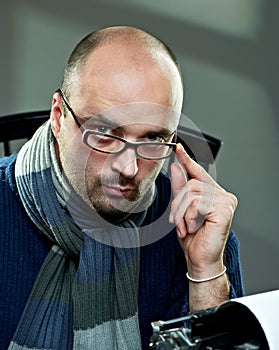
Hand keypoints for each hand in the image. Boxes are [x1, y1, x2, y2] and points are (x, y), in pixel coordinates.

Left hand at [169, 143, 237, 278]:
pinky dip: (188, 217)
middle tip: (177, 222)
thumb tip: (175, 166)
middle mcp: (222, 195)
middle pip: (190, 184)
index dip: (186, 160)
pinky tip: (193, 227)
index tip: (177, 148)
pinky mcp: (224, 208)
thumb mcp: (181, 210)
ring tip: (185, 227)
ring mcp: (226, 201)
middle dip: (177, 205)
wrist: (199, 259)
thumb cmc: (192, 237)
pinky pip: (196, 203)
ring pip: (191, 193)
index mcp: (213, 194)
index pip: (198, 172)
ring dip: (181, 213)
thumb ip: (179, 188)